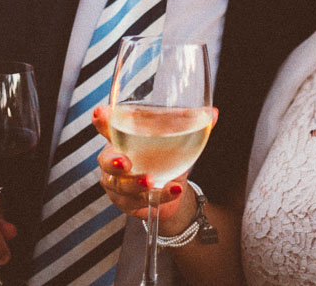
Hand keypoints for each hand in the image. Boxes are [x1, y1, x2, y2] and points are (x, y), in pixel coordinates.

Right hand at [91, 106, 217, 234]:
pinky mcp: (127, 203)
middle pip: (105, 160)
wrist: (172, 188)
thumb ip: (192, 123)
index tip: (101, 113)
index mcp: (123, 136)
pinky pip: (137, 202)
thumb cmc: (166, 155)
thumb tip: (213, 113)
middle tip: (126, 162)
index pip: (107, 126)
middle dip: (113, 161)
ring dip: (135, 184)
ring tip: (152, 181)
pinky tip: (173, 190)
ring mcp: (118, 183)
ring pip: (119, 185)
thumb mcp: (177, 137)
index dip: (102, 120)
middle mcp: (114, 159)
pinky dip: (159, 196)